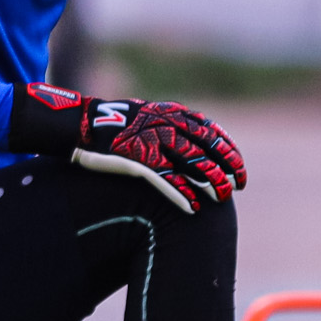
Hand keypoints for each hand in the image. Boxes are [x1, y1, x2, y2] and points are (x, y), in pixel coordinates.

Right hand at [72, 97, 245, 213]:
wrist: (81, 123)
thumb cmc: (114, 123)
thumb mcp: (148, 115)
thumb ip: (171, 123)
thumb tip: (194, 135)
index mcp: (171, 114)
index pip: (210, 131)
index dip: (228, 150)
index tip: (239, 166)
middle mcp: (166, 125)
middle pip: (207, 148)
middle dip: (227, 167)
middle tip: (238, 184)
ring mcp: (152, 142)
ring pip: (192, 164)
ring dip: (211, 182)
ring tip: (222, 198)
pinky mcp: (138, 159)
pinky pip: (167, 179)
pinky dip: (183, 193)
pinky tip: (195, 207)